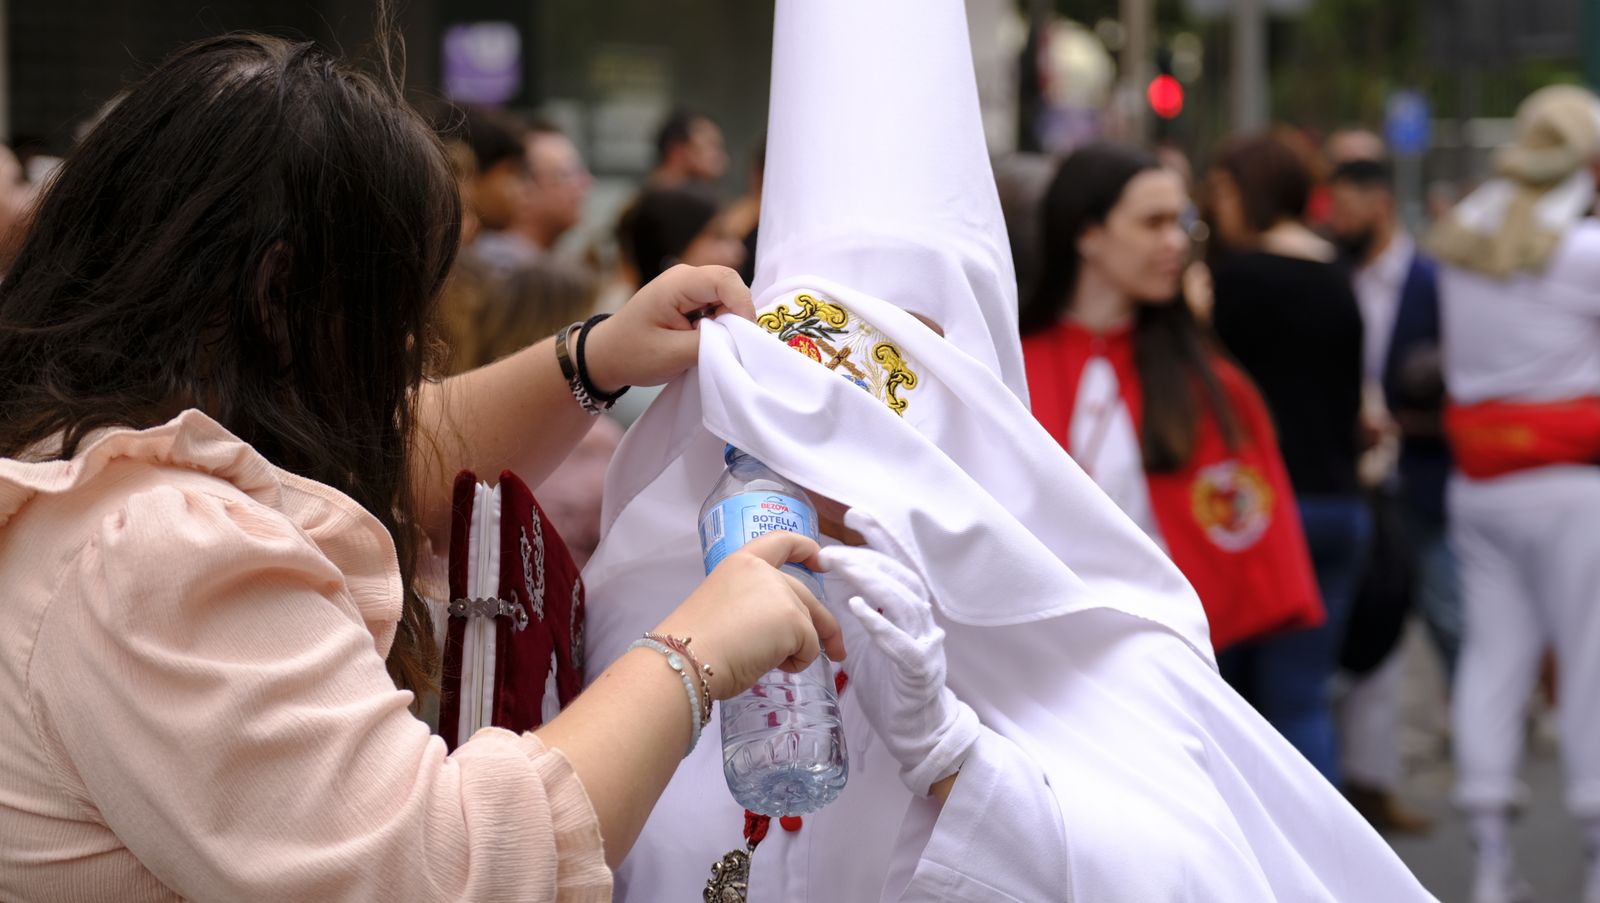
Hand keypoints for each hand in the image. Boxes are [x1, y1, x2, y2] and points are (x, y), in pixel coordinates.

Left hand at [582, 264, 753, 392]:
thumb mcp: (673, 354)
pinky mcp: (692, 298)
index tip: (742, 336)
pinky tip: (704, 340)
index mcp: (678, 283)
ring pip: (728, 297)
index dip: (743, 306)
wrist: (607, 355)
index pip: (726, 280)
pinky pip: (719, 305)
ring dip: (727, 322)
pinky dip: (720, 324)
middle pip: (731, 287)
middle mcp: (686, 276)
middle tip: (724, 345)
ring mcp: (689, 286)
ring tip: (708, 345)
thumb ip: (712, 343)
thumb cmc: (633, 354)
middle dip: (736, 316)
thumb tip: (742, 338)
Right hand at [654, 530, 845, 701]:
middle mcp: (764, 572)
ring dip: (796, 650)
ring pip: (809, 625)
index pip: (780, 542)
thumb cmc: (695, 643)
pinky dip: (797, 663)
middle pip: (806, 596)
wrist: (686, 658)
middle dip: (826, 625)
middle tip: (836, 650)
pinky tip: (768, 665)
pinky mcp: (794, 619)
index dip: (805, 548)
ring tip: (766, 662)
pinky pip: (810, 648)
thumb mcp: (723, 607)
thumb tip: (776, 631)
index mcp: (741, 564)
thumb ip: (752, 606)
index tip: (821, 560)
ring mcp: (781, 593)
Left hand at [819, 511, 979, 796]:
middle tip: (830, 552)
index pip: (895, 564)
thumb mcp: (866, 639)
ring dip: (872, 581)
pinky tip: (858, 610)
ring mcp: (925, 644)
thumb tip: (823, 578)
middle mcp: (922, 620)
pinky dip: (881, 624)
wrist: (917, 732)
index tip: (854, 515)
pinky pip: (902, 643)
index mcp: (908, 610)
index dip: (879, 538)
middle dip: (866, 558)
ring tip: (842, 569)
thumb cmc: (889, 682)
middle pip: (899, 576)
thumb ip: (853, 609)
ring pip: (904, 601)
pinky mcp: (920, 671)